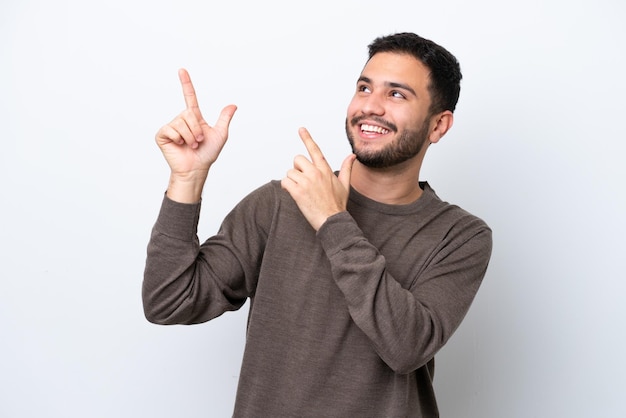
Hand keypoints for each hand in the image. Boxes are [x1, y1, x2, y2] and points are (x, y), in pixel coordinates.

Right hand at [155, 69, 236, 201]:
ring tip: (191, 145)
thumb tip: (233, 105)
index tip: (182, 70)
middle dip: (196, 130)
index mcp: (194, 118)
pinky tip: (179, 146)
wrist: (196, 169)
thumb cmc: (207, 154)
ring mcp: (171, 127)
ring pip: (181, 123)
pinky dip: (178, 139)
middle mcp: (182, 120)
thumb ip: (224, 119)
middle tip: (198, 141)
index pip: (190, 97)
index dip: (186, 83)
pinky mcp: (162, 135)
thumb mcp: (220, 135)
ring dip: (190, 137)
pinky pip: (171, 130)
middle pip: (188, 113)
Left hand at [281, 128, 355, 230]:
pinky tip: (294, 194)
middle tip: (302, 180)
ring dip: (291, 181)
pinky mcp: (298, 192)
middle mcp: (315, 173)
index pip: (315, 150)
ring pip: (289, 172)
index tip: (301, 129)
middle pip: (297, 159)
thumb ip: (346, 168)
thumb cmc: (337, 204)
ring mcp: (306, 182)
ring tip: (301, 191)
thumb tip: (352, 156)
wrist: (332, 220)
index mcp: (325, 170)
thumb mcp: (344, 185)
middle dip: (297, 169)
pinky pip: (285, 182)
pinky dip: (286, 188)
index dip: (307, 138)